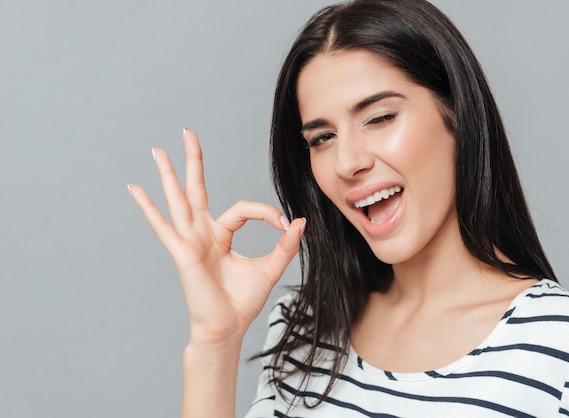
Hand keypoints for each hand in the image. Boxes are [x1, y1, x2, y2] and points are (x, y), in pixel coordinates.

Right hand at [128, 129, 304, 343]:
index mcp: (222, 235)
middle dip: (194, 160)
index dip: (267, 212)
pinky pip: (163, 226)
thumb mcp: (270, 268)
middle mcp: (203, 233)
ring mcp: (190, 240)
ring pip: (178, 200)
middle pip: (197, 189)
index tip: (286, 224)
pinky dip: (148, 208)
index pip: (244, 208)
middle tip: (188, 131)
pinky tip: (134, 189)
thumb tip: (299, 221)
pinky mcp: (182, 252)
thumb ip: (284, 244)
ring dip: (169, 174)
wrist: (227, 328)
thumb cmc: (242, 301)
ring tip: (158, 150)